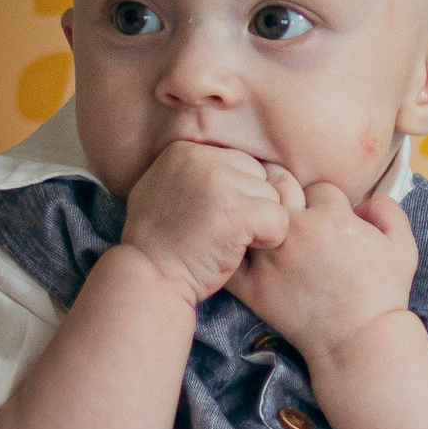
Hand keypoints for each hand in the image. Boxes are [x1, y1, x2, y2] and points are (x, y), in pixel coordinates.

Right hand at [119, 143, 292, 307]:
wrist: (148, 278)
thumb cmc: (159, 244)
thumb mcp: (162, 190)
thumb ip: (193, 173)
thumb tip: (229, 166)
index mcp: (184, 150)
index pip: (239, 163)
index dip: (235, 195)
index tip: (211, 218)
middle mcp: (201, 159)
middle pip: (259, 176)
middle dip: (250, 205)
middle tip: (223, 233)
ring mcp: (219, 183)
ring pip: (272, 197)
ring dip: (258, 224)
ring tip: (227, 242)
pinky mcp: (236, 211)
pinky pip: (279, 219)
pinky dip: (269, 241)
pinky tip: (241, 251)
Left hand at [231, 180, 418, 368]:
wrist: (358, 340)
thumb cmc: (384, 295)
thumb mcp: (403, 247)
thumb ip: (389, 211)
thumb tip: (367, 201)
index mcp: (333, 216)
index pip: (319, 187)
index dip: (324, 199)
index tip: (325, 216)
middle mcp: (298, 230)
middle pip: (279, 186)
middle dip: (286, 191)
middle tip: (289, 208)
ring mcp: (271, 256)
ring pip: (252, 214)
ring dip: (258, 214)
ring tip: (265, 224)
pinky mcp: (253, 284)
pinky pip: (231, 255)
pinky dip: (231, 248)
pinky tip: (241, 250)